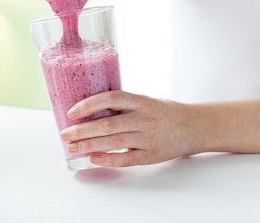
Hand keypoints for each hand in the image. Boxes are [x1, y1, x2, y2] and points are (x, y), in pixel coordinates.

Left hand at [59, 90, 202, 166]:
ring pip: (113, 142)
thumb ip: (123, 104)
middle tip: (64, 133)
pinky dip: (107, 159)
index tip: (72, 112)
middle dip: (81, 130)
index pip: (110, 98)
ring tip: (72, 147)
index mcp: (141, 101)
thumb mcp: (146, 100)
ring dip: (88, 145)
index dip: (88, 105)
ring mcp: (148, 138)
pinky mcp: (150, 155)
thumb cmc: (166, 112)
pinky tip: (93, 158)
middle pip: (107, 124)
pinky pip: (125, 159)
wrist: (195, 127)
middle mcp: (144, 118)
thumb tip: (90, 109)